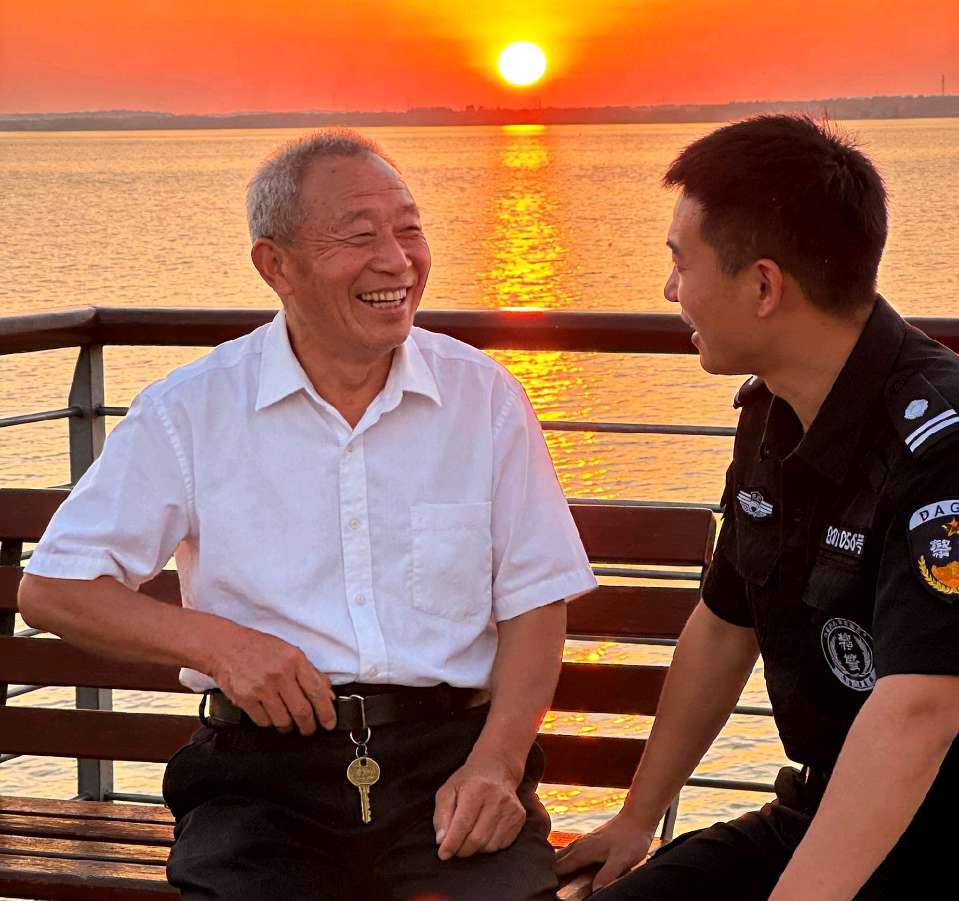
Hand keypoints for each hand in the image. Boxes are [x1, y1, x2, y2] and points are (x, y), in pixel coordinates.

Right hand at [210, 624, 335, 734]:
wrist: (226, 647)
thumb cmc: (260, 649)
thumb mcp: (290, 652)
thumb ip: (311, 673)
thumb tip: (329, 695)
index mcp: (295, 660)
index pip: (317, 691)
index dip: (326, 712)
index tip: (330, 723)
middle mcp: (280, 674)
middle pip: (302, 712)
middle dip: (309, 726)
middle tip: (309, 729)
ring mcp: (261, 687)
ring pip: (283, 721)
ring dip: (288, 726)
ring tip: (288, 721)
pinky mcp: (245, 699)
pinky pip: (264, 722)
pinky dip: (269, 722)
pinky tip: (270, 714)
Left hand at [433, 755, 526, 859]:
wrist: (496, 769)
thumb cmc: (467, 783)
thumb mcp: (447, 791)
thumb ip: (442, 816)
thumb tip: (441, 841)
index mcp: (477, 788)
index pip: (463, 823)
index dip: (452, 843)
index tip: (443, 854)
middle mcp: (497, 798)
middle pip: (477, 838)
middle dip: (461, 849)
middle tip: (454, 847)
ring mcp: (511, 808)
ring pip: (489, 846)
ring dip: (474, 849)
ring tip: (469, 836)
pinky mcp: (519, 818)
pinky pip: (500, 845)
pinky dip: (487, 846)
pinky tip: (483, 832)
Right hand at [554, 809, 656, 890]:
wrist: (636, 818)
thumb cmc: (630, 838)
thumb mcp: (622, 859)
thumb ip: (608, 874)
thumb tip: (595, 891)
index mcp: (583, 851)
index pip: (559, 868)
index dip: (551, 879)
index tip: (544, 890)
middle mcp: (579, 845)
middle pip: (556, 860)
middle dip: (548, 872)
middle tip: (543, 887)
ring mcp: (583, 841)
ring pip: (562, 854)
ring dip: (554, 865)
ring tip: (548, 878)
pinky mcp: (588, 841)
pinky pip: (569, 851)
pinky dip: (563, 859)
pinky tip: (563, 863)